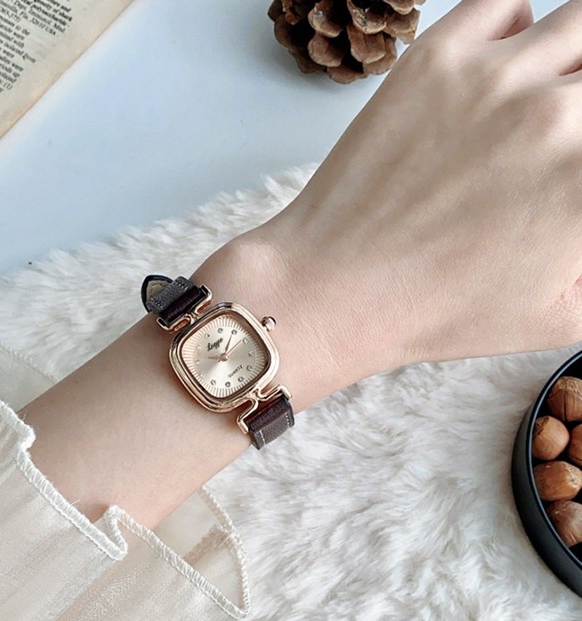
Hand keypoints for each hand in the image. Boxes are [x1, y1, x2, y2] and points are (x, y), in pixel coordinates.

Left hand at [196, 0, 581, 406]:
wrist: (335, 289)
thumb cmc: (434, 313)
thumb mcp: (557, 319)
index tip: (572, 167)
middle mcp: (557, 117)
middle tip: (556, 142)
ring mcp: (494, 79)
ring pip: (579, 25)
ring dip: (573, 61)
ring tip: (544, 100)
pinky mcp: (435, 60)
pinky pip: (506, 7)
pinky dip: (518, 29)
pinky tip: (500, 73)